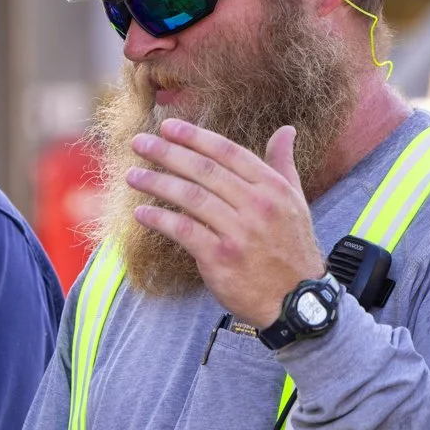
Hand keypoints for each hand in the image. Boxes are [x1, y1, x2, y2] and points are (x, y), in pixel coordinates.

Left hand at [128, 119, 324, 327]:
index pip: (228, 153)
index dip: (195, 137)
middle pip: (204, 171)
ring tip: (133, 176)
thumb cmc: (292, 249)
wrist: (296, 302)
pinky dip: (159, 220)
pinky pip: (183, 231)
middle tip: (139, 143)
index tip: (167, 127)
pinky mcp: (221, 258)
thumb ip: (283, 165)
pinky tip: (141, 213)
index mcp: (273, 188)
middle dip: (167, 153)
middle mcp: (257, 206)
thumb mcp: (296, 203)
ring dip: (157, 183)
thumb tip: (286, 130)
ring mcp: (239, 233)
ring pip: (190, 197)